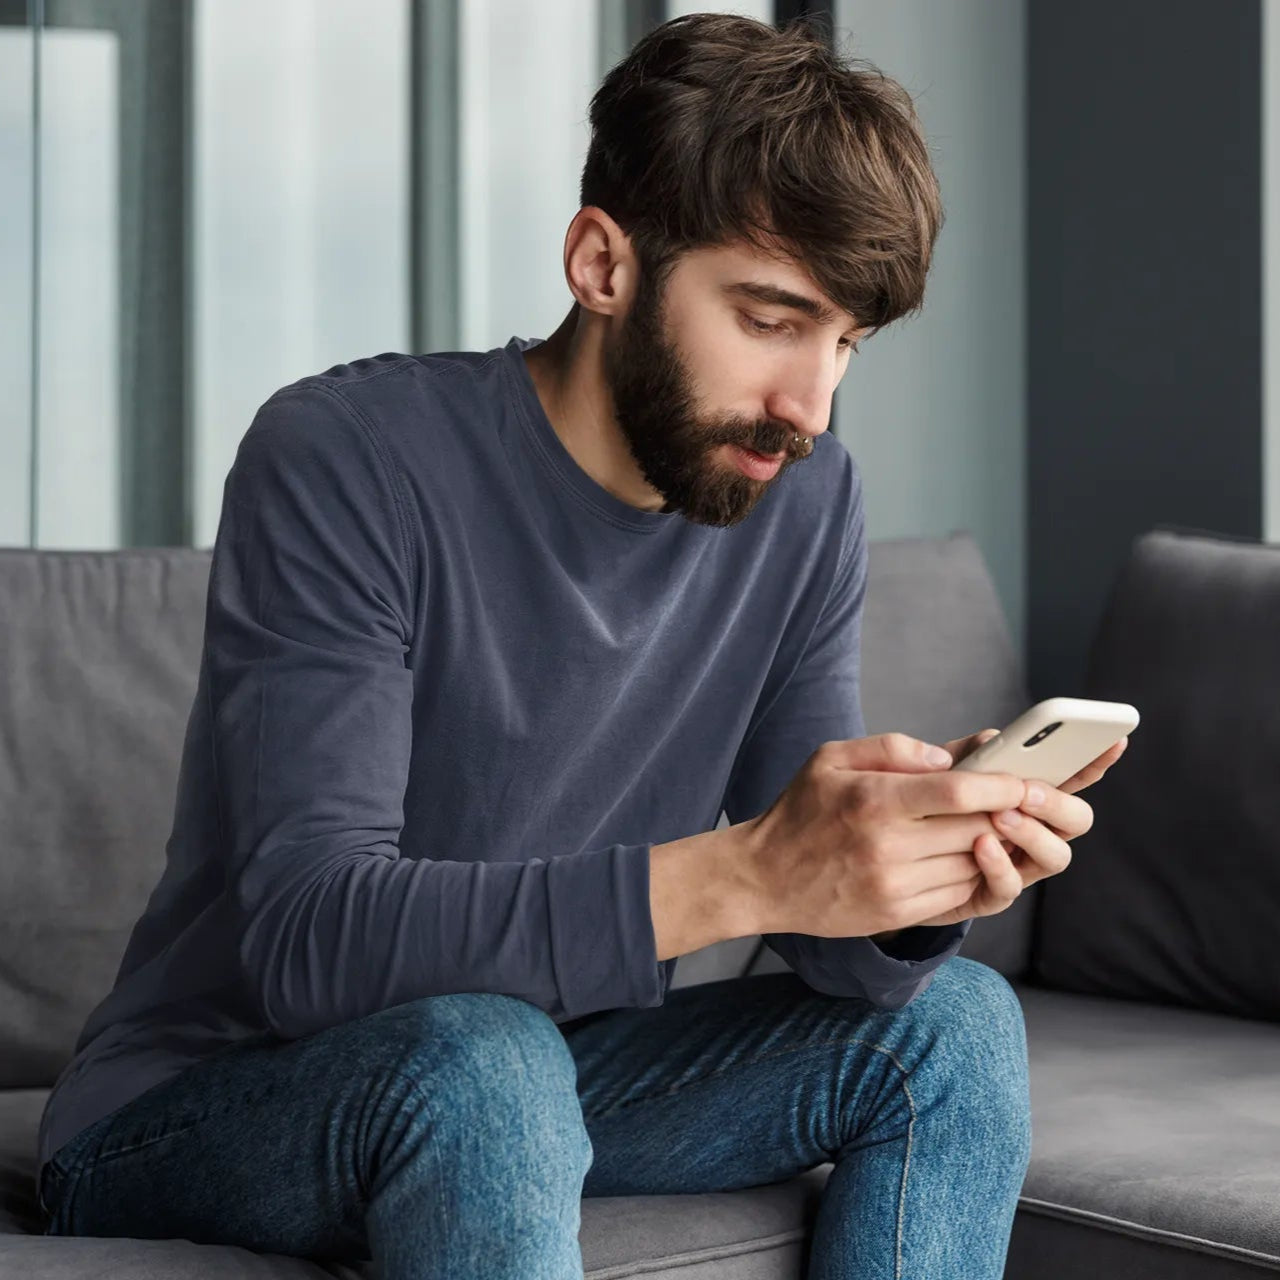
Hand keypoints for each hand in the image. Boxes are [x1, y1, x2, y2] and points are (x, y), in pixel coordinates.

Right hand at [746, 734, 1031, 939]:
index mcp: (873, 800)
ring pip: (972, 865)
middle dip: (1005, 815)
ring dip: (990, 846)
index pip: (957, 791)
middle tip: (1018, 802)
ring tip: (988, 828)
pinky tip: (960, 856)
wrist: (764, 878)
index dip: (1000, 785)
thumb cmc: (799, 811)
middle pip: (976, 829)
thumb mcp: (830, 758)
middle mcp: (886, 846)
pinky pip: (956, 894)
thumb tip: (948, 757)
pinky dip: (970, 874)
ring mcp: (893, 886)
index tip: (1021, 780)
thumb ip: (890, 748)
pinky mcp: (896, 915)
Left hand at [908, 727, 1129, 927]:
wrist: (883, 856)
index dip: (1095, 761)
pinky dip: (1000, 865)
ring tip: (1001, 815)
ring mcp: (1015, 864)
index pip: (1071, 777)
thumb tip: (995, 739)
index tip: (1112, 741)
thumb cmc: (919, 803)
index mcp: (1027, 795)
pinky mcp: (987, 894)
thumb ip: (970, 752)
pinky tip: (981, 844)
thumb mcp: (941, 769)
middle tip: (1028, 791)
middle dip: (1060, 804)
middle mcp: (1032, 831)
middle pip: (1076, 820)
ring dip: (1035, 834)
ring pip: (1055, 856)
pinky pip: (1009, 888)